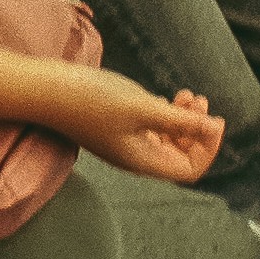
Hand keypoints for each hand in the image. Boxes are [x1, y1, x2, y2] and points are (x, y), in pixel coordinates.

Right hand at [63, 70, 224, 185]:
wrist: (45, 90)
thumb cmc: (90, 99)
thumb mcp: (140, 108)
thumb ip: (178, 121)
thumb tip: (212, 128)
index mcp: (143, 161)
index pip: (189, 169)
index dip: (208, 147)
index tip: (214, 119)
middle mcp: (135, 157)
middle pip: (180, 155)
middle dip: (197, 131)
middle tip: (198, 101)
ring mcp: (124, 141)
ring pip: (166, 140)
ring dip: (182, 120)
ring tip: (185, 96)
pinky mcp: (115, 126)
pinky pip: (150, 128)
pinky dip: (164, 114)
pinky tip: (162, 97)